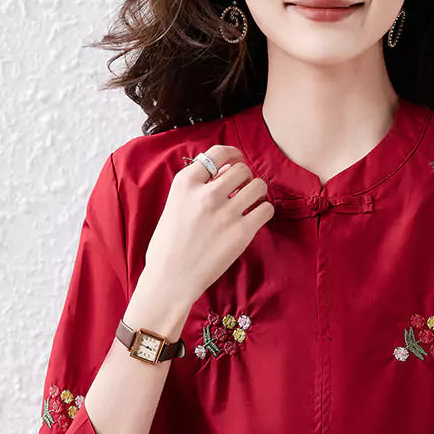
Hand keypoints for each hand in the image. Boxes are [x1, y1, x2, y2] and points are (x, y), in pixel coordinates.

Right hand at [127, 144, 274, 337]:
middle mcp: (206, 194)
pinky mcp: (241, 233)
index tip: (237, 161)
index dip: (233, 155)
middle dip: (246, 177)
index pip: (217, 153)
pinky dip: (264, 211)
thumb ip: (195, 189)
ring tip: (251, 203)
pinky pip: (266, 210)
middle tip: (243, 190)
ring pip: (258, 186)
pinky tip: (255, 218)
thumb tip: (221, 174)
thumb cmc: (168, 247)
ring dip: (258, 193)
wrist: (170, 280)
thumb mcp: (173, 206)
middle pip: (242, 169)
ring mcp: (225, 213)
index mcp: (186, 183)